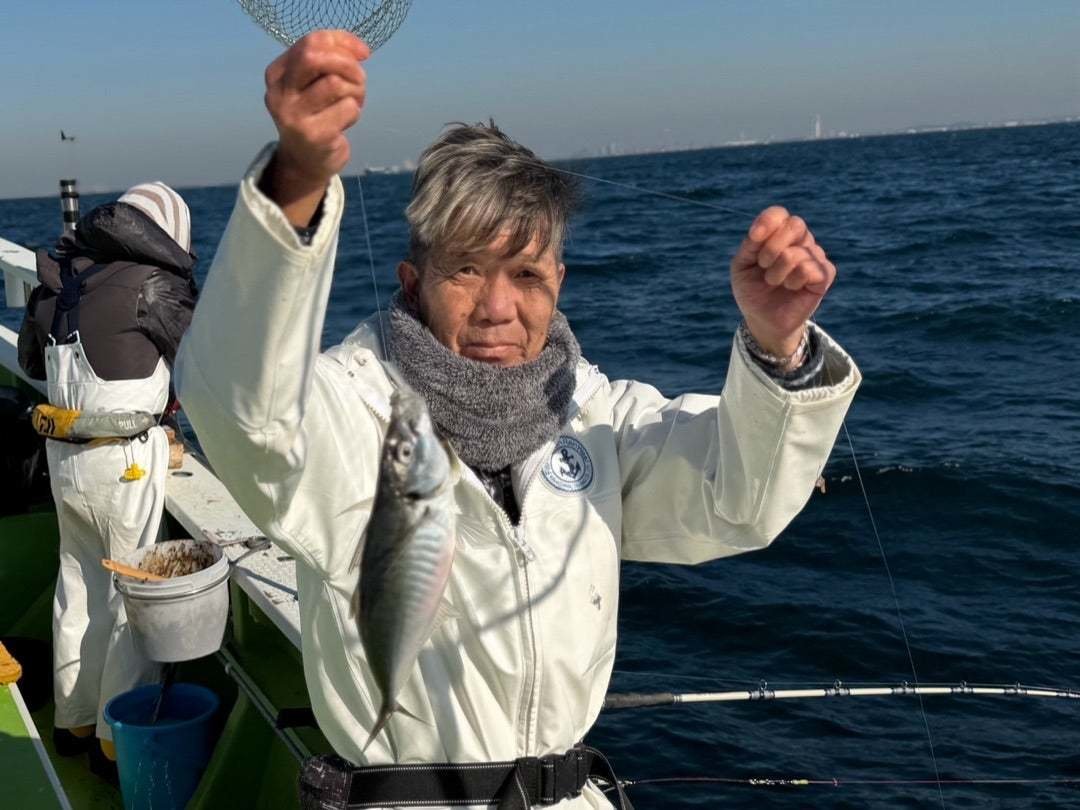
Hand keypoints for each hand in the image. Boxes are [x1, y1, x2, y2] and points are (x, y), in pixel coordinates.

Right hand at [262, 30, 369, 224]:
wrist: (305, 161)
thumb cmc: (316, 114)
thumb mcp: (314, 83)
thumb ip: (330, 59)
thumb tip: (361, 49)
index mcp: (277, 73)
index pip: (310, 42)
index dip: (342, 42)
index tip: (362, 53)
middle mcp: (279, 93)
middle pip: (315, 57)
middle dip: (347, 63)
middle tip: (359, 78)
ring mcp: (294, 115)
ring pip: (336, 83)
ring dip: (356, 90)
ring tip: (354, 101)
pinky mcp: (314, 134)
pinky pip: (347, 108)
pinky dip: (355, 111)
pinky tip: (346, 121)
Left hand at [729, 206, 835, 356]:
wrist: (762, 318)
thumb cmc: (752, 289)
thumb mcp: (741, 266)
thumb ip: (750, 245)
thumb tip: (760, 230)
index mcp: (778, 233)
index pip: (779, 214)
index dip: (767, 222)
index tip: (753, 238)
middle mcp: (800, 240)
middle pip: (795, 225)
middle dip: (772, 248)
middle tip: (763, 265)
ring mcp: (815, 256)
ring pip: (797, 253)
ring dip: (777, 273)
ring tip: (774, 282)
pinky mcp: (825, 275)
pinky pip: (811, 269)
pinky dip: (794, 281)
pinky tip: (792, 288)